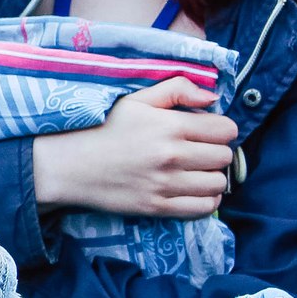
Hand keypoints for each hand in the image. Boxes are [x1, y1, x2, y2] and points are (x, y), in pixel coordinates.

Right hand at [30, 79, 236, 218]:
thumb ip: (177, 89)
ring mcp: (165, 185)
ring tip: (198, 171)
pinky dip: (207, 200)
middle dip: (217, 151)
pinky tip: (194, 190)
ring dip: (213, 176)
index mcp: (170, 126)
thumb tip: (213, 98)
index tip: (210, 131)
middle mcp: (172, 156)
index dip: (222, 129)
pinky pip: (203, 208)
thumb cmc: (104, 128)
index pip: (225, 130)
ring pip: (218, 184)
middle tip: (201, 150)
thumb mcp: (137, 100)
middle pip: (224, 157)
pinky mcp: (157, 208)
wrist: (70, 164)